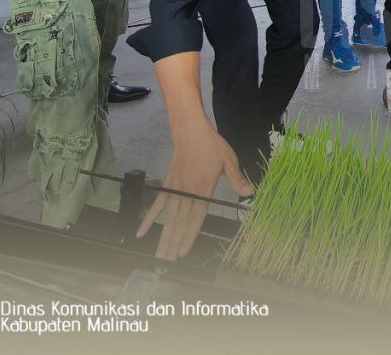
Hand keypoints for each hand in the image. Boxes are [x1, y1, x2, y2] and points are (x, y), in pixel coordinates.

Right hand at [136, 120, 251, 259]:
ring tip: (160, 253)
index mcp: (203, 187)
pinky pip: (157, 204)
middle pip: (180, 221)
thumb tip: (249, 193)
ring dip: (164, 235)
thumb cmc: (211, 145)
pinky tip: (141, 231)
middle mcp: (187, 190)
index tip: (184, 250)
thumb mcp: (229, 160)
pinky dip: (149, 218)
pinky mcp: (168, 184)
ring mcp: (175, 188)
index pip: (196, 216)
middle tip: (169, 260)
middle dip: (174, 241)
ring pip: (169, 216)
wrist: (190, 131)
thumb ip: (237, 178)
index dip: (190, 234)